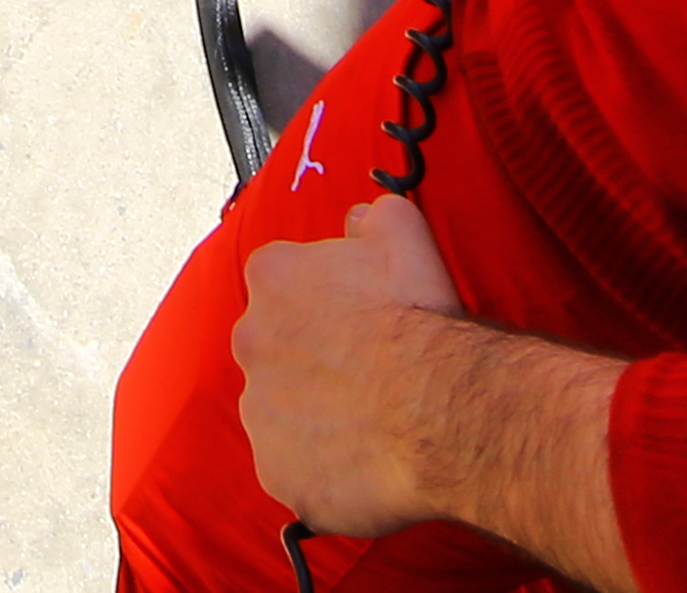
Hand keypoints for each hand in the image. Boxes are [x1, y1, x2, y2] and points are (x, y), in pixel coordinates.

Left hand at [233, 197, 468, 540]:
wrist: (435, 407)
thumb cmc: (418, 321)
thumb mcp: (403, 233)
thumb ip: (372, 216)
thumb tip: (360, 217)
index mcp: (272, 278)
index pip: (284, 282)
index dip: (325, 300)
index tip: (356, 316)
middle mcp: (251, 341)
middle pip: (276, 346)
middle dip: (312, 357)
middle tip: (364, 371)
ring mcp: (259, 411)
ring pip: (282, 410)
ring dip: (314, 413)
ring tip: (370, 420)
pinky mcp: (277, 470)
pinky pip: (294, 468)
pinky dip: (322, 467)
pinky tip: (363, 458)